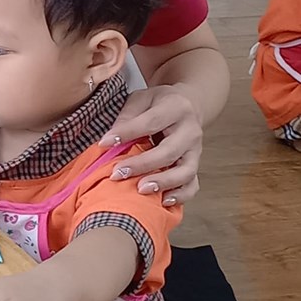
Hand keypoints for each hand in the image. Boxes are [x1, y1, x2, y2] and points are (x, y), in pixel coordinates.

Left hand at [99, 83, 201, 204]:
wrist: (189, 105)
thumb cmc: (159, 104)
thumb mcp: (142, 99)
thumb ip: (127, 116)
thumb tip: (111, 139)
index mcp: (176, 108)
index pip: (151, 122)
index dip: (127, 133)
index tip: (104, 143)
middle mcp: (190, 131)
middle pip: (169, 151)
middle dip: (142, 165)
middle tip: (118, 173)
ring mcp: (196, 151)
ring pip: (185, 171)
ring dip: (162, 183)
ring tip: (140, 189)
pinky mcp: (195, 165)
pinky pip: (193, 184)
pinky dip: (180, 195)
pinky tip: (163, 201)